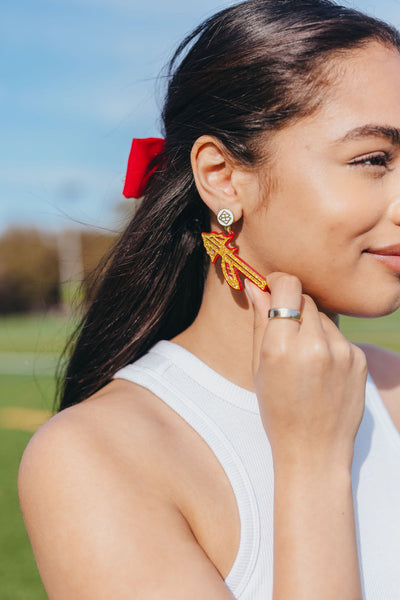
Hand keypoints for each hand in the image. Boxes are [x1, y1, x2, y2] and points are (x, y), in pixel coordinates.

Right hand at [246, 273, 367, 471]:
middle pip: (306, 298)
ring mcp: (342, 351)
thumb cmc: (278, 411)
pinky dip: (329, 344)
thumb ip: (260, 322)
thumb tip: (256, 286)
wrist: (315, 450)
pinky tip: (322, 370)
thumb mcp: (259, 367)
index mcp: (281, 346)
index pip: (287, 286)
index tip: (273, 289)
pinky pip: (339, 336)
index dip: (278, 282)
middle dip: (294, 306)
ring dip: (312, 326)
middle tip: (286, 331)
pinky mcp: (358, 359)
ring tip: (305, 359)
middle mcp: (314, 344)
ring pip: (324, 316)